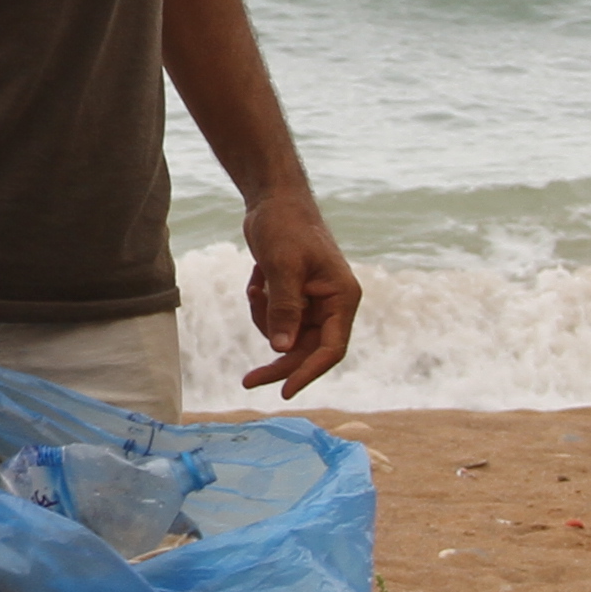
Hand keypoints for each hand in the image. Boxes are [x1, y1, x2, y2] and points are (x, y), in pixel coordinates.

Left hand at [237, 189, 360, 396]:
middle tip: (247, 380)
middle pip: (307, 350)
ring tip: (255, 287)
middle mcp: (333, 304)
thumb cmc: (285, 226)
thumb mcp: (282, 267)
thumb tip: (281, 349)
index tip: (285, 391)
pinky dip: (261, 307)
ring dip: (264, 320)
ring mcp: (314, 302)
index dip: (309, 372)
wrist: (273, 200)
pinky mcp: (295, 297)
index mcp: (342, 297)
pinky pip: (276, 320)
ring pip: (288, 336)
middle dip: (278, 361)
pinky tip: (255, 281)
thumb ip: (284, 308)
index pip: (331, 348)